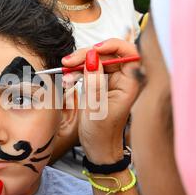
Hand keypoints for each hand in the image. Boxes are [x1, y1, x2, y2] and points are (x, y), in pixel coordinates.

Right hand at [62, 39, 139, 163]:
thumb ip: (94, 79)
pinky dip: (77, 71)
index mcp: (130, 84)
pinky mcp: (101, 83)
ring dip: (79, 63)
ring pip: (96, 59)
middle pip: (108, 53)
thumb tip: (92, 55)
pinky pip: (89, 69)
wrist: (98, 148)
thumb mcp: (95, 106)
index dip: (113, 46)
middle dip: (87, 54)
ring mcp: (112, 80)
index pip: (129, 53)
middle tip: (69, 62)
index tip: (93, 50)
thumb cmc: (102, 133)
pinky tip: (68, 78)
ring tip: (65, 72)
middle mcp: (123, 79)